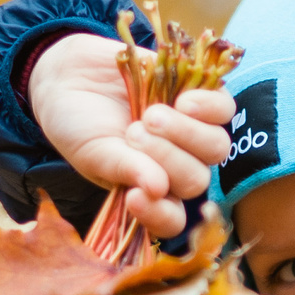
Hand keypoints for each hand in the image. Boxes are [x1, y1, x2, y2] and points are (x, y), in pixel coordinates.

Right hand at [28, 33, 235, 237]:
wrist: (71, 73)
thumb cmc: (77, 123)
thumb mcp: (93, 151)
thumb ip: (125, 170)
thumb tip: (158, 190)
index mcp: (148, 191)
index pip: (170, 220)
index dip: (160, 215)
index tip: (134, 197)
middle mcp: (175, 167)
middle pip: (197, 180)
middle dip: (166, 158)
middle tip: (132, 134)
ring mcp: (190, 133)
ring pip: (216, 147)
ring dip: (185, 133)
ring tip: (150, 116)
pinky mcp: (199, 98)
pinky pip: (224, 109)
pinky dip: (206, 107)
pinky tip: (181, 101)